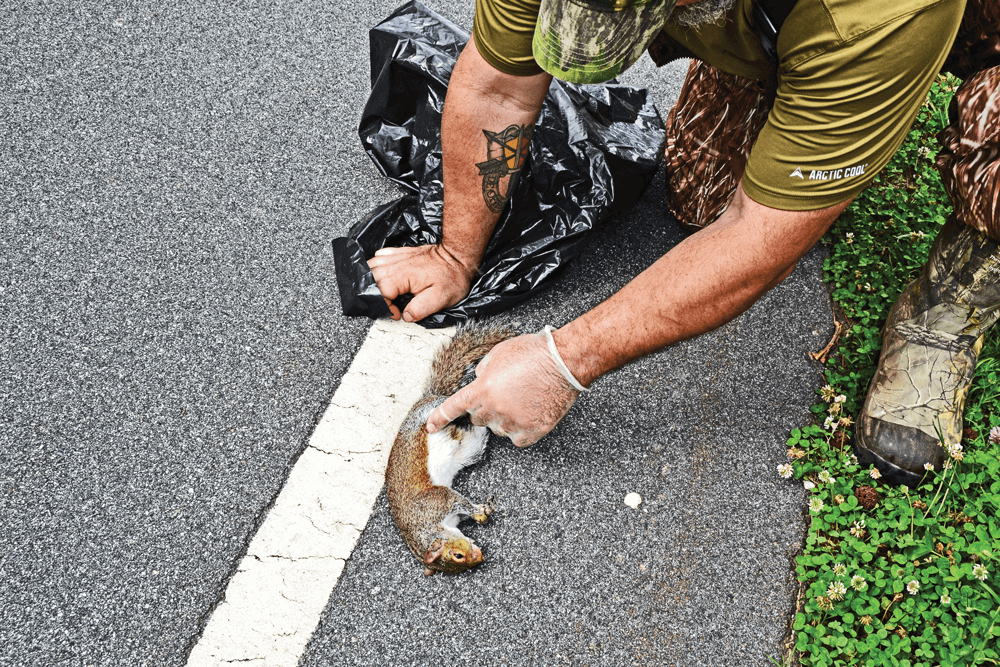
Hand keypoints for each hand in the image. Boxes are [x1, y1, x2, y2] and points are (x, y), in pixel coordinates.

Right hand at [367, 245, 474, 321]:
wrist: (458, 256)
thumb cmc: (452, 277)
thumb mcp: (441, 299)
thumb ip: (421, 309)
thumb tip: (406, 316)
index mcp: (403, 275)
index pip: (379, 292)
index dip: (385, 306)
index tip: (397, 313)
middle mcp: (396, 263)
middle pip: (370, 278)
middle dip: (373, 295)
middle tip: (387, 305)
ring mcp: (397, 256)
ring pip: (370, 266)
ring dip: (371, 281)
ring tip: (382, 294)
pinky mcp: (400, 253)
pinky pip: (379, 257)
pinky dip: (375, 267)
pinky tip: (383, 276)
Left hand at [425, 330, 580, 446]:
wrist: (564, 362)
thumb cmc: (532, 353)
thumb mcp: (498, 354)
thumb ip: (483, 371)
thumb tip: (480, 381)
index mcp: (482, 390)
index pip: (453, 407)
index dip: (440, 418)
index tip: (431, 426)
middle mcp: (493, 410)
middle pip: (478, 418)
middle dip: (486, 407)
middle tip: (504, 393)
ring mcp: (513, 423)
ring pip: (499, 428)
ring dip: (504, 418)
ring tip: (523, 398)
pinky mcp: (531, 432)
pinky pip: (517, 438)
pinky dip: (521, 429)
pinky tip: (530, 412)